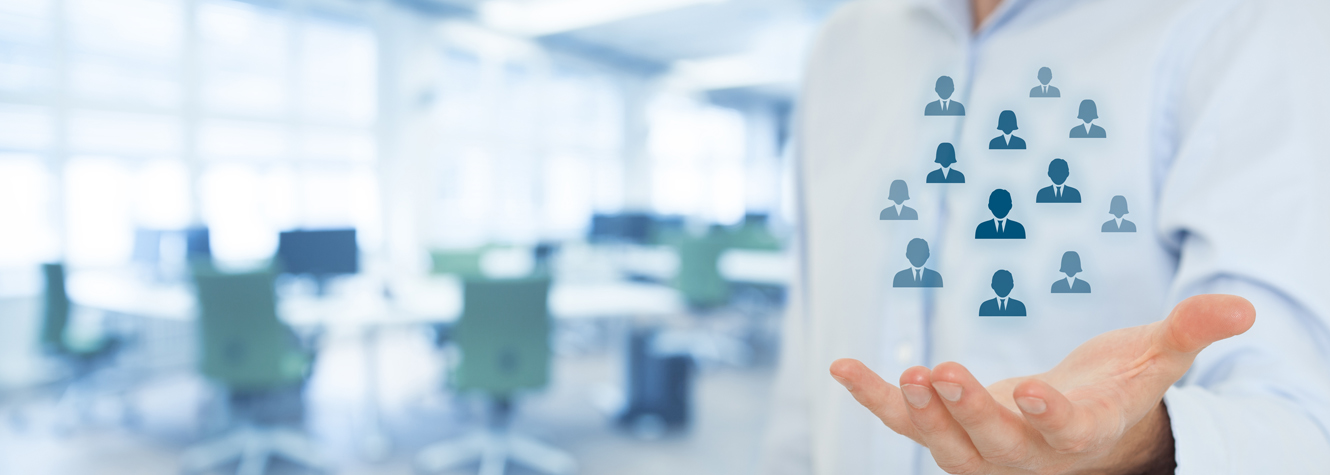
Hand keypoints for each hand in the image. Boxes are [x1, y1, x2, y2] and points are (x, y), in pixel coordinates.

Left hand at [829, 294, 1254, 474]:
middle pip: (997, 445)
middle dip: (970, 413)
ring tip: (900, 376)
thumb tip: (1241, 305)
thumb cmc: (1121, 387)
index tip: (1035, 391)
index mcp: (1082, 434)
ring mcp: (983, 451)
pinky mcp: (947, 433)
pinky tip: (840, 367)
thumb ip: (1189, 332)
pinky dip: (873, 399)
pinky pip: (904, 425)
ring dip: (918, 415)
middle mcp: (1029, 455)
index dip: (1052, 415)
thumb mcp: (1155, 357)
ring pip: (946, 445)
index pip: (1067, 432)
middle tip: (941, 375)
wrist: (1083, 429)